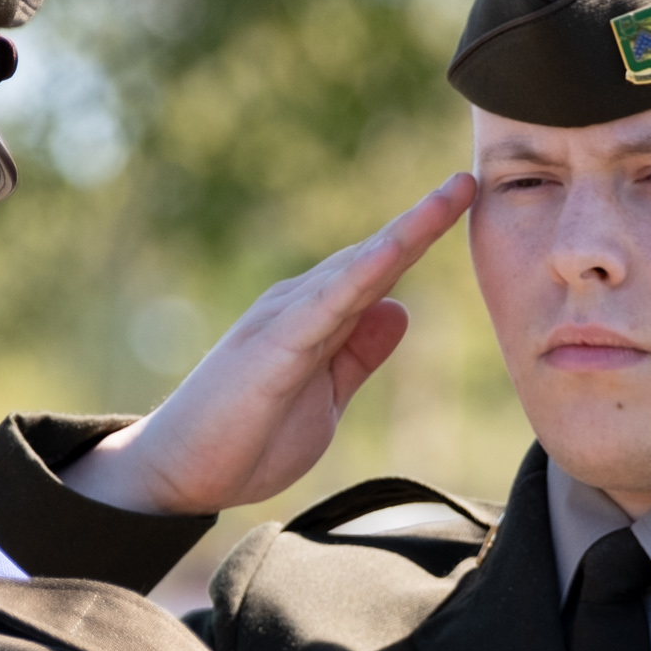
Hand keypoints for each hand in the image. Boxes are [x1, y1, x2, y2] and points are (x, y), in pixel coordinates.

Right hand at [68, 175, 477, 515]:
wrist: (180, 472)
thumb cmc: (248, 436)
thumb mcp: (327, 396)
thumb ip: (359, 353)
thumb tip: (399, 309)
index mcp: (318, 318)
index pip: (379, 270)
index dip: (422, 237)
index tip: (465, 203)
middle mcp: (301, 304)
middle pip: (374, 255)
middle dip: (423, 218)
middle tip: (470, 178)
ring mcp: (285, 320)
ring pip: (355, 267)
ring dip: (403, 232)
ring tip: (448, 197)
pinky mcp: (273, 347)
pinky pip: (326, 305)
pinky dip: (362, 275)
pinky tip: (395, 252)